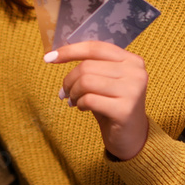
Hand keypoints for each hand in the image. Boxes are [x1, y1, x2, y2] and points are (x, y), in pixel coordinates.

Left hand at [45, 41, 148, 160]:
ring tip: (73, 100)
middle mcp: (136, 73)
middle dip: (69, 80)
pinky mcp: (125, 110)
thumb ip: (90, 65)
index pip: (96, 48)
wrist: (132, 137)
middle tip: (65, 92)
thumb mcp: (104, 81)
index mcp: (132, 60)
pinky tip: (83, 108)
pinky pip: (89, 99)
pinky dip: (79, 103)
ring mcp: (132, 91)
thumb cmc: (113, 105)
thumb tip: (56, 55)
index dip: (70, 51)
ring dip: (73, 92)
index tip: (49, 58)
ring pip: (86, 81)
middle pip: (87, 66)